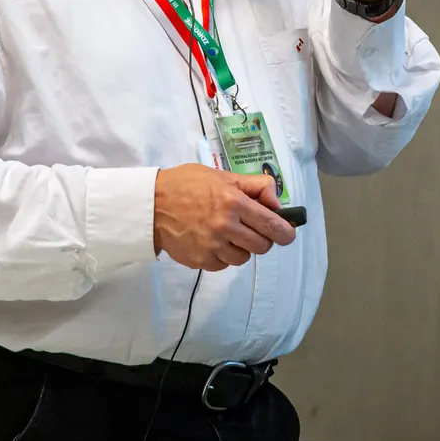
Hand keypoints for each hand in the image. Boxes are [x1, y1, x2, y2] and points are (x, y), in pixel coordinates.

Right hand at [153, 164, 296, 270]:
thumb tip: (277, 204)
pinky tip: (212, 241)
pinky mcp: (201, 260)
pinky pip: (224, 265)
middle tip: (252, 230)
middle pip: (262, 246)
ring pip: (244, 258)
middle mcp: (225, 226)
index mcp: (233, 202)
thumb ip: (254, 186)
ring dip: (241, 248)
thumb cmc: (187, 185)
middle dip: (262, 239)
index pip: (271, 224)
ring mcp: (212, 246)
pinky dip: (223, 256)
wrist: (151, 204)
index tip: (288, 233)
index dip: (285, 232)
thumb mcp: (222, 176)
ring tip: (228, 234)